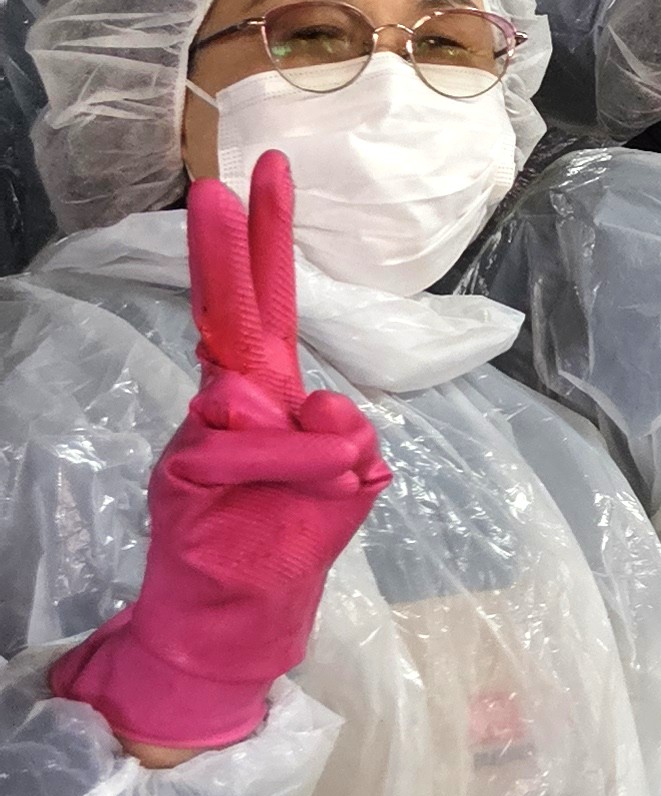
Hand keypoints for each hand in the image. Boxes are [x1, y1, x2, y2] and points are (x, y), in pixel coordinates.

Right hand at [52, 156, 395, 758]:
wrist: (235, 623)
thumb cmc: (286, 550)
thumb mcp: (342, 492)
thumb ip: (340, 446)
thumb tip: (323, 408)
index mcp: (275, 399)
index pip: (272, 306)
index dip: (267, 241)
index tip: (267, 173)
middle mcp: (234, 403)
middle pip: (235, 312)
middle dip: (232, 247)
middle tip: (225, 180)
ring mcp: (203, 432)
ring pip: (259, 402)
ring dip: (300, 450)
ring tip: (317, 492)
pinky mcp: (184, 467)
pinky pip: (248, 448)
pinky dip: (283, 469)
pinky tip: (283, 502)